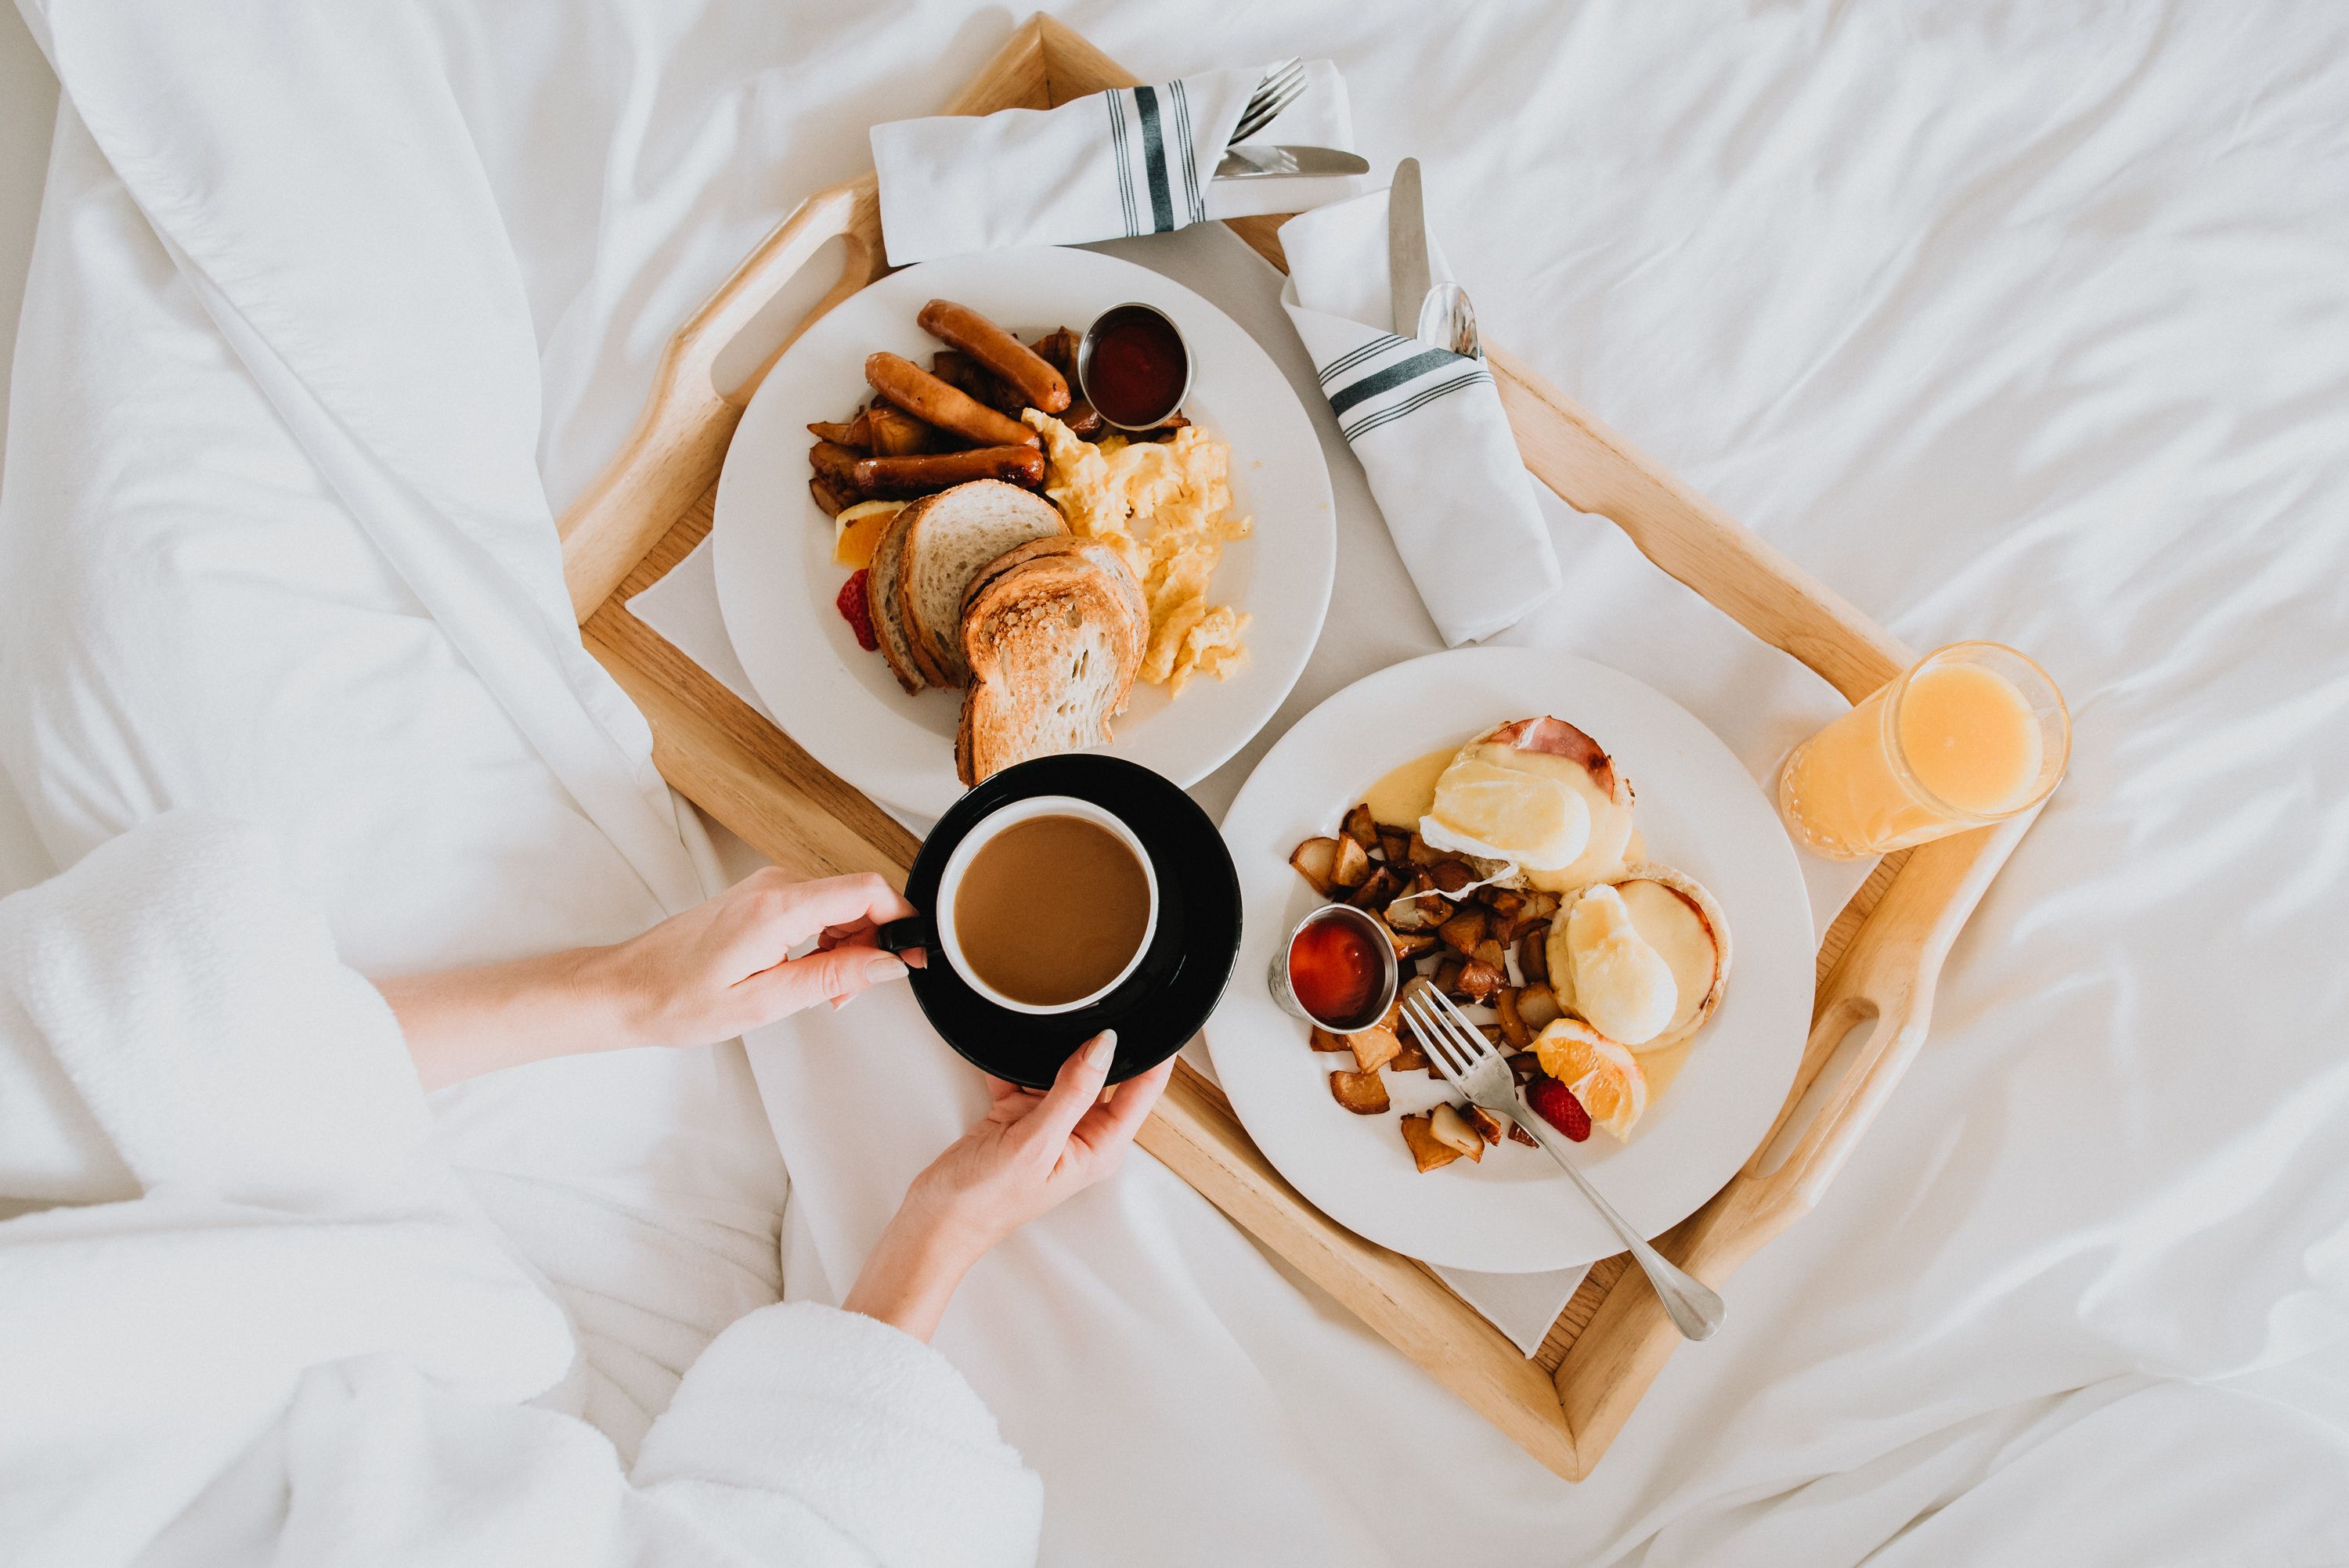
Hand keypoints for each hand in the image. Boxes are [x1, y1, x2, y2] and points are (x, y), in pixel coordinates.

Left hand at [595, 868, 923, 1049]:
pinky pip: (817, 907)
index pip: (867, 888)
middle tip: (852, 993)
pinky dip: (827, 940)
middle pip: (859, 896)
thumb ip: (833, 977)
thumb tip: (889, 963)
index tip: (914, 956)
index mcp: (777, 907)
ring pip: (840, 903)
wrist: (627, 988)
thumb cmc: (677, 999)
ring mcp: (767, 886)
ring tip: (824, 991)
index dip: (902, 920)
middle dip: (873, 943)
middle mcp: (774, 884)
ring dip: (850, 945)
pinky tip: (807, 973)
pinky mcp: (761, 896)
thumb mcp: (765, 1002)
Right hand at [843, 1031, 1172, 1339]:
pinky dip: (1013, 1064)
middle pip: (1105, 1074)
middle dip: (1098, 1043)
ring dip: (1051, 1051)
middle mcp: (1080, 1133)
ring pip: (1062, 1069)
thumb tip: (1104, 1047)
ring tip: (1046, 1022)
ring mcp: (1049, 1124)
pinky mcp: (1018, 1117)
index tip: (1155, 1015)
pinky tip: (1006, 1050)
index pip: (1143, 1090)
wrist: (932, 1221)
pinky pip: (1024, 1076)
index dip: (1156, 1054)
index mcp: (1100, 1146)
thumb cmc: (984, 1202)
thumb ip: (1072, 1092)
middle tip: (1093, 1004)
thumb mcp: (1034, 1143)